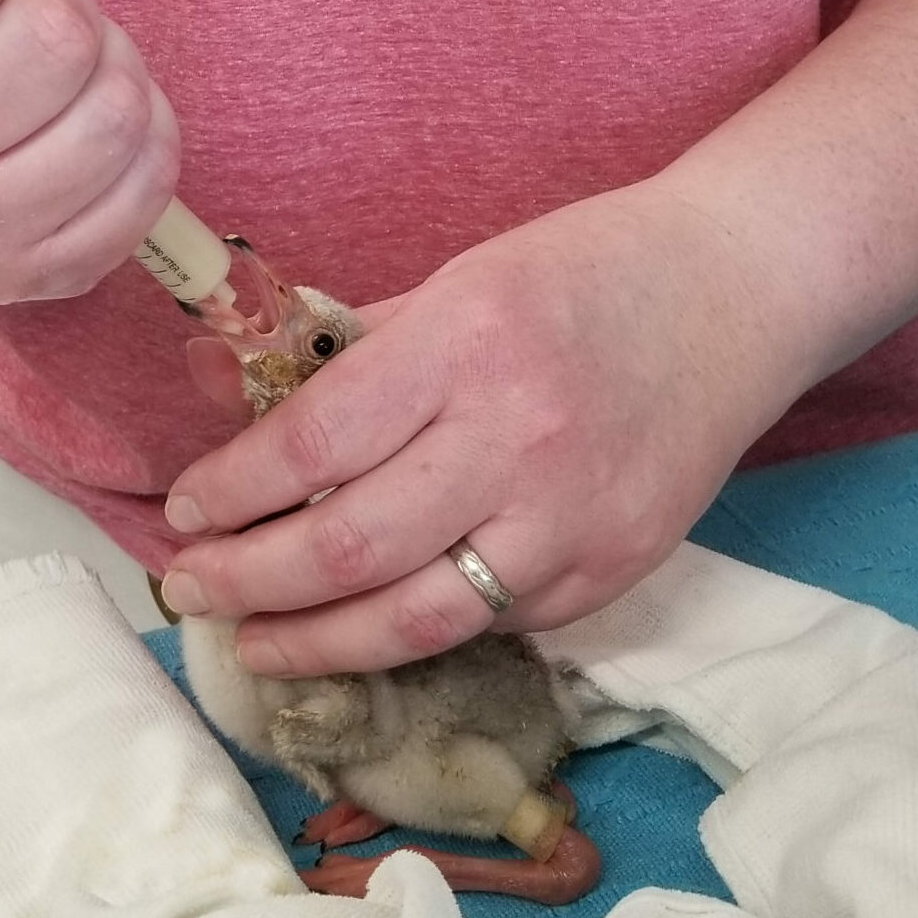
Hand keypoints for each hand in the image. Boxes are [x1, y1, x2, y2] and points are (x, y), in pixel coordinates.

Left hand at [159, 181, 813, 673]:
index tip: (182, 513)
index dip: (232, 490)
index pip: (313, 442)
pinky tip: (364, 627)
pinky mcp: (612, 570)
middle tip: (189, 591)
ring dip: (314, 643)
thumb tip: (221, 385)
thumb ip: (345, 349)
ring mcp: (571, 517)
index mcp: (462, 342)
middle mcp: (515, 437)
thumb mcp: (453, 280)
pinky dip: (414, 632)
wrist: (735, 293)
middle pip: (347, 546)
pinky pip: (490, 624)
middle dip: (246, 582)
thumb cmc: (579, 272)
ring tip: (252, 644)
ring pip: (414, 619)